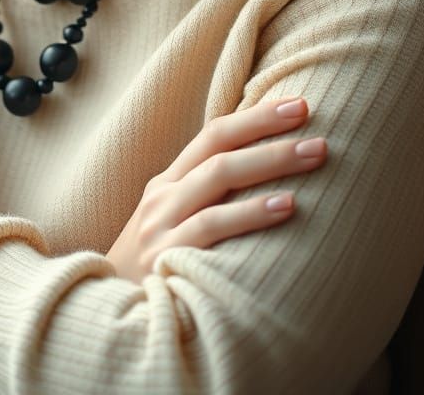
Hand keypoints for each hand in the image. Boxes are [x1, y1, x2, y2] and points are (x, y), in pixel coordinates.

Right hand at [105, 97, 327, 283]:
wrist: (110, 321)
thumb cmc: (159, 272)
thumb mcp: (174, 227)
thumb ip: (208, 202)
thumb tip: (268, 179)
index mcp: (167, 183)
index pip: (213, 134)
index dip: (254, 116)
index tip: (296, 103)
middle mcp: (163, 195)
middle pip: (218, 146)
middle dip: (266, 126)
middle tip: (310, 115)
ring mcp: (161, 223)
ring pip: (218, 176)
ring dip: (270, 160)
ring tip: (313, 152)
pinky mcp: (166, 255)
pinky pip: (213, 226)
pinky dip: (251, 212)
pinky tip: (287, 206)